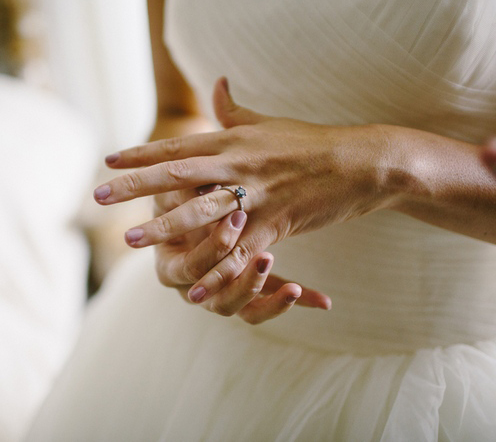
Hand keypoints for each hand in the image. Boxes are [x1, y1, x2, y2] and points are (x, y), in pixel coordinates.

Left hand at [95, 77, 391, 306]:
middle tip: (98, 195)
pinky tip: (193, 288)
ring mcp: (257, 195)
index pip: (177, 146)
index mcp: (233, 141)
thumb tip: (217, 82)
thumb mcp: (268, 123)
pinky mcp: (277, 223)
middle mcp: (239, 164)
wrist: (360, 162)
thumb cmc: (311, 142)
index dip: (141, 154)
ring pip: (202, 213)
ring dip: (164, 228)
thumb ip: (234, 110)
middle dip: (136, 186)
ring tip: (130, 238)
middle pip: (178, 175)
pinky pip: (241, 251)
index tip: (108, 161)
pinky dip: (217, 271)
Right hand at [150, 186, 330, 323]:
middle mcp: (194, 290)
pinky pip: (272, 301)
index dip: (212, 249)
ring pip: (246, 312)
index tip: (236, 221)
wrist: (183, 208)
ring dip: (270, 302)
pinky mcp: (250, 290)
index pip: (191, 270)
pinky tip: (324, 301)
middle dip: (244, 279)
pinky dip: (297, 300)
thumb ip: (185, 193)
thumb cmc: (175, 198)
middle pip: (218, 301)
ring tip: (293, 290)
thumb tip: (208, 183)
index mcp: (170, 269)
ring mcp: (223, 294)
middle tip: (266, 256)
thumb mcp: (176, 193)